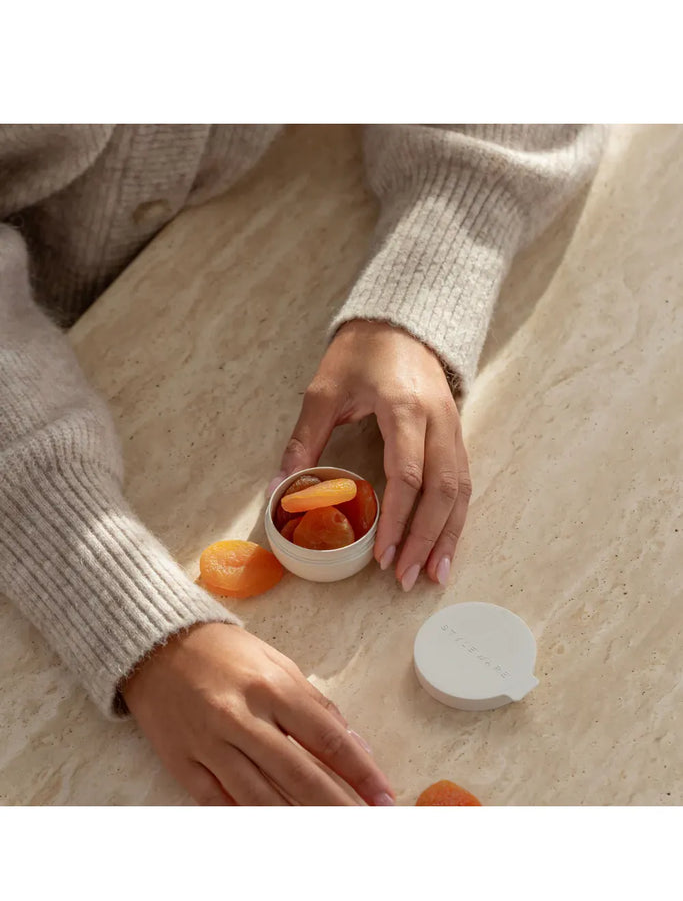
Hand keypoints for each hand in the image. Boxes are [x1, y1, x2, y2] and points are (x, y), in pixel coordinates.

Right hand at [121, 622, 393, 805]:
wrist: (156, 644)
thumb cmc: (226, 652)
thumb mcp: (278, 664)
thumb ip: (317, 706)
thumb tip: (357, 747)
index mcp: (270, 687)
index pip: (327, 738)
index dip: (361, 772)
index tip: (384, 797)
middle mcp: (240, 717)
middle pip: (298, 775)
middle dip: (338, 807)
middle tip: (367, 828)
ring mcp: (208, 743)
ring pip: (260, 797)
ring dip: (298, 822)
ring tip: (329, 838)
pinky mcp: (182, 762)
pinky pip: (219, 803)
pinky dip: (248, 819)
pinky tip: (276, 830)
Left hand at [275, 319, 471, 590]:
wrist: (400, 322)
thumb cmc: (361, 352)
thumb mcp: (324, 391)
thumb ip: (304, 440)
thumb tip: (278, 490)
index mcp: (404, 407)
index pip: (408, 474)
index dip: (397, 519)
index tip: (381, 555)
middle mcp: (438, 420)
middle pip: (443, 490)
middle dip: (425, 538)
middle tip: (404, 578)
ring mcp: (453, 427)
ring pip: (461, 490)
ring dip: (448, 535)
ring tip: (433, 575)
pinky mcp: (456, 434)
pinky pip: (463, 482)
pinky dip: (455, 518)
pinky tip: (444, 546)